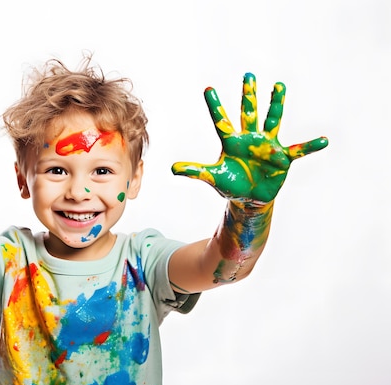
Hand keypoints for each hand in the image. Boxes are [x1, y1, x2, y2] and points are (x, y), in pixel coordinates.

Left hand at [171, 73, 327, 202]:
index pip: (221, 121)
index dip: (215, 106)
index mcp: (231, 142)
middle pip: (248, 112)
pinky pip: (298, 150)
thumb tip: (172, 169)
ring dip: (275, 104)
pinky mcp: (282, 158)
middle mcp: (250, 139)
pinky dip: (310, 146)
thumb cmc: (231, 184)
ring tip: (278, 86)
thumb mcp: (212, 177)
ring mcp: (267, 146)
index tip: (208, 88)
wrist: (250, 197)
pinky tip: (324, 140)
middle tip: (248, 75)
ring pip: (272, 120)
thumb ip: (194, 171)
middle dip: (248, 95)